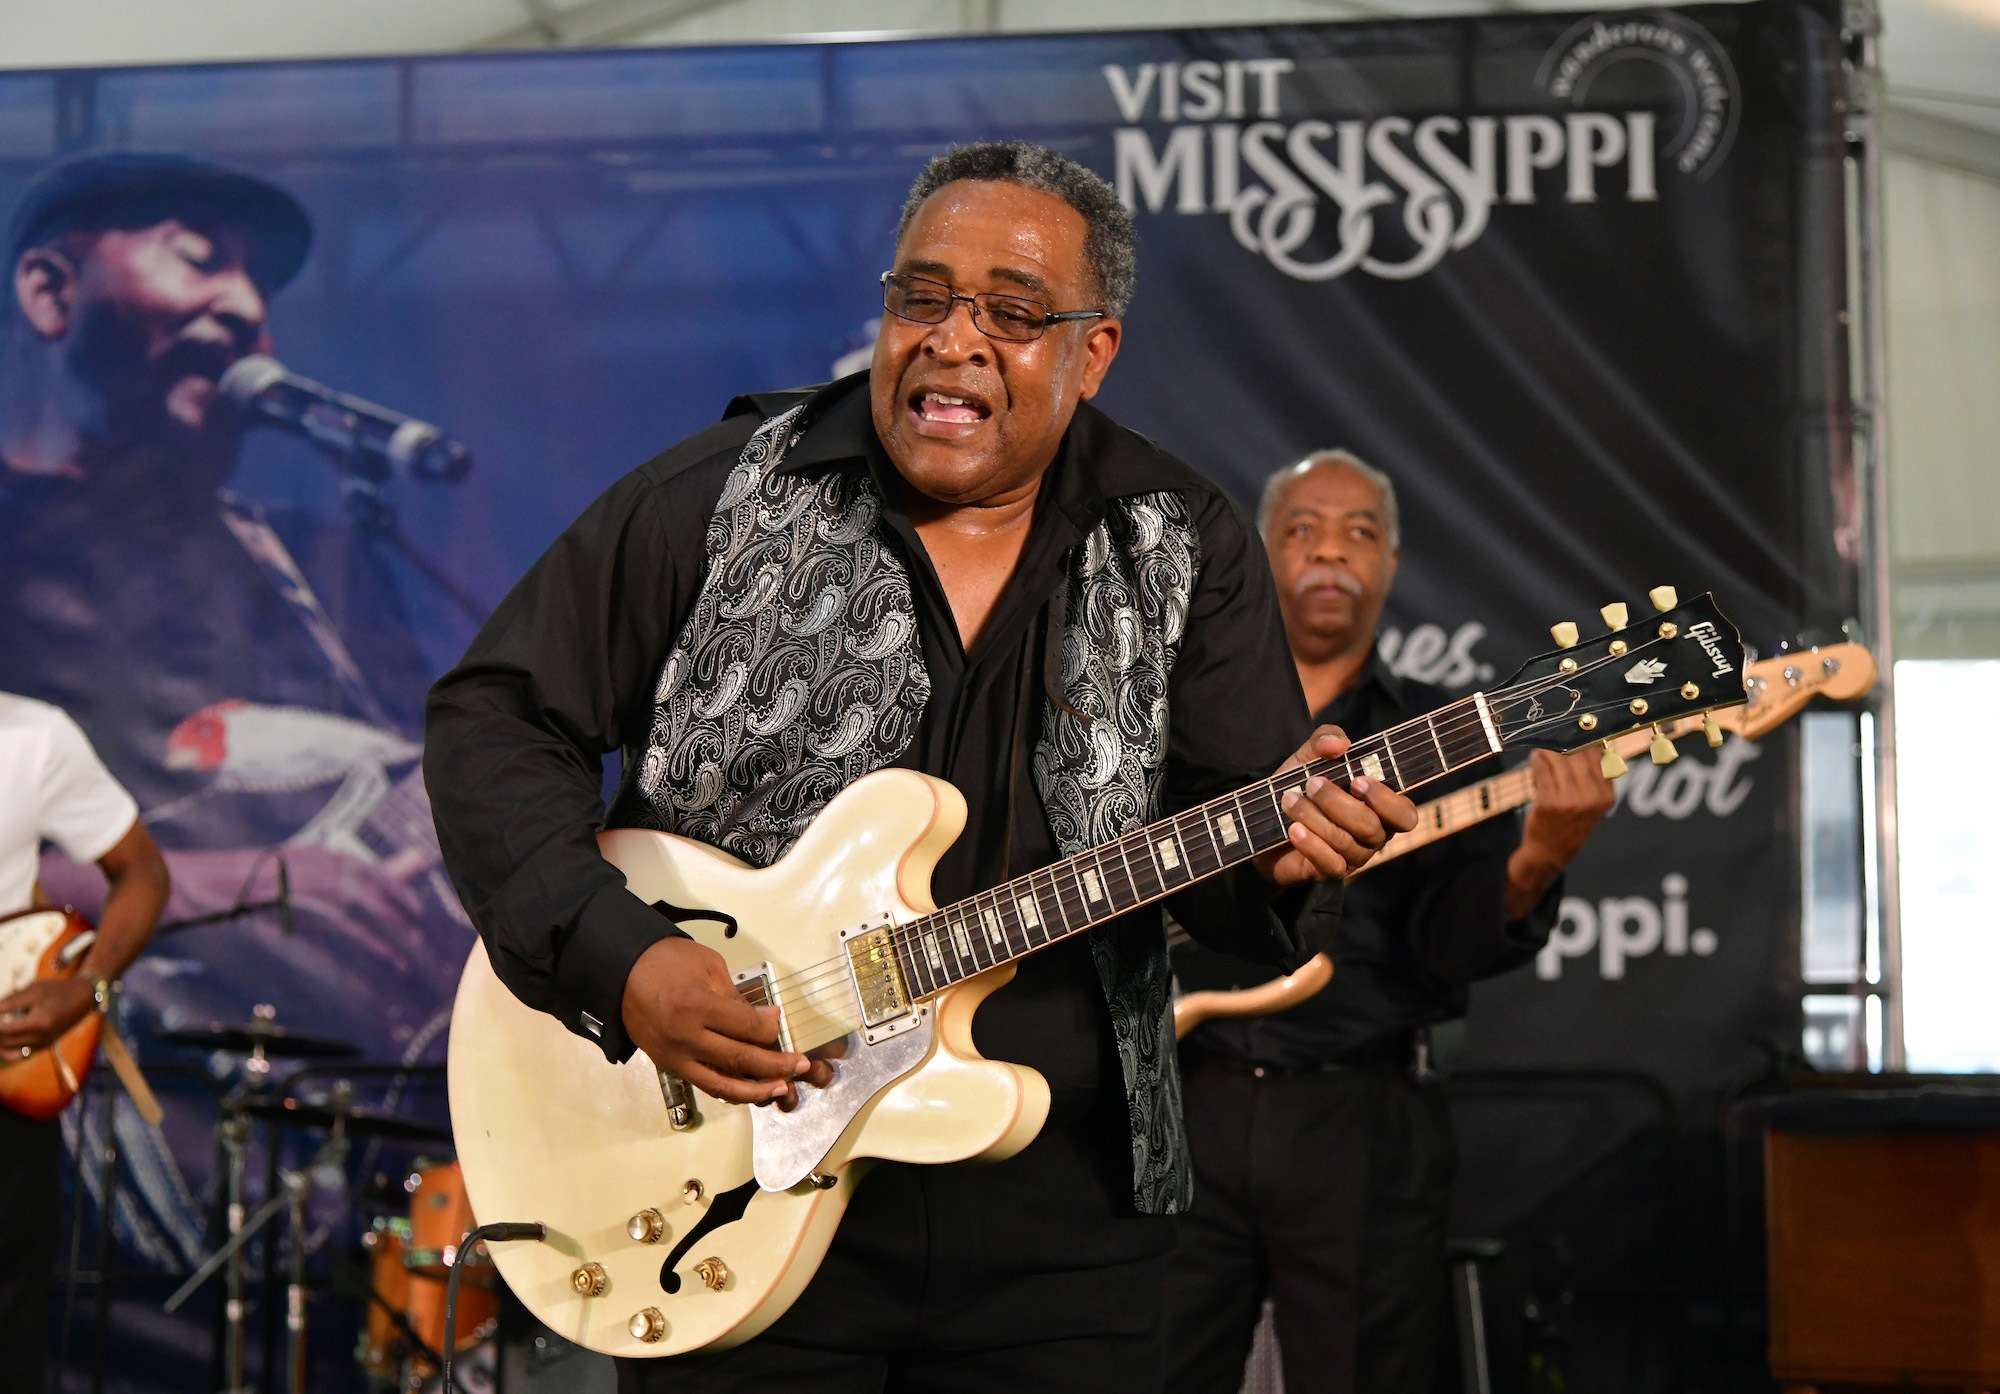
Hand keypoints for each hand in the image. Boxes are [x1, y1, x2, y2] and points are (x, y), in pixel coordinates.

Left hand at [0, 976, 94, 1052]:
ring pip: (8, 1052)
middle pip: (4, 1041)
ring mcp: (42, 1045)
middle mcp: (40, 1038)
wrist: (82, 998)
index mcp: (38, 1023)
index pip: (3, 1028)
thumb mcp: (33, 991)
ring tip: (1, 1029)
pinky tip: (6, 1037)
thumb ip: (9, 1002)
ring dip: (0, 1042)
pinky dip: (7, 1049)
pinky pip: (19, 1055)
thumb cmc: (57, 991)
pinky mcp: (43, 1047)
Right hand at [620, 937, 834, 1108]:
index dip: (770, 1028)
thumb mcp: (707, 966)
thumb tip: (764, 1022)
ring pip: (722, 1084)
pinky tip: (749, 1089)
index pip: (747, 1028)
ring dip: (756, 1090)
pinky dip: (729, 1091)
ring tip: (781, 1088)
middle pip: (740, 1060)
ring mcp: (675, 1057)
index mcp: (698, 1006)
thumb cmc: (667, 960)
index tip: (779, 1021)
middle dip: (776, 1065)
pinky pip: (704, 1084)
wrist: (621, 971)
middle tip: (801, 1065)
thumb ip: (735, 998)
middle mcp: (687, 1038)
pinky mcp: (668, 1066)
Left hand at [1252, 725, 1417, 887]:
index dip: (1387, 800)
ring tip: (1288, 800)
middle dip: (1337, 802)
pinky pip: (1329, 862)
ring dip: (1314, 817)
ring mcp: (1354, 856)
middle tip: (1311, 784)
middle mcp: (1374, 835)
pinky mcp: (1330, 871)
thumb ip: (1325, 739)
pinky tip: (1293, 829)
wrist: (1264, 820)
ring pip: (1345, 841)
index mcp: (1379, 807)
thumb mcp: (1309, 757)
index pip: (1405, 814)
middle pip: (1370, 826)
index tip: (1357, 780)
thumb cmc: (1300, 786)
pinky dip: (1310, 843)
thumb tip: (1340, 744)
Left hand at [1519, 747, 1616, 872]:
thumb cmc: (1570, 823)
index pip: (1599, 756)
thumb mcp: (1592, 804)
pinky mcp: (1548, 802)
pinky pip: (1542, 769)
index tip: (1576, 729)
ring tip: (1542, 748)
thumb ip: (1594, 777)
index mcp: (1606, 796)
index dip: (1586, 740)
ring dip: (1548, 750)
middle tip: (1554, 735)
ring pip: (1558, 759)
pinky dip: (1537, 759)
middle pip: (1579, 754)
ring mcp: (1569, 800)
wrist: (1550, 853)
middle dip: (1565, 742)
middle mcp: (1591, 797)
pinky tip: (1535, 757)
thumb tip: (1592, 741)